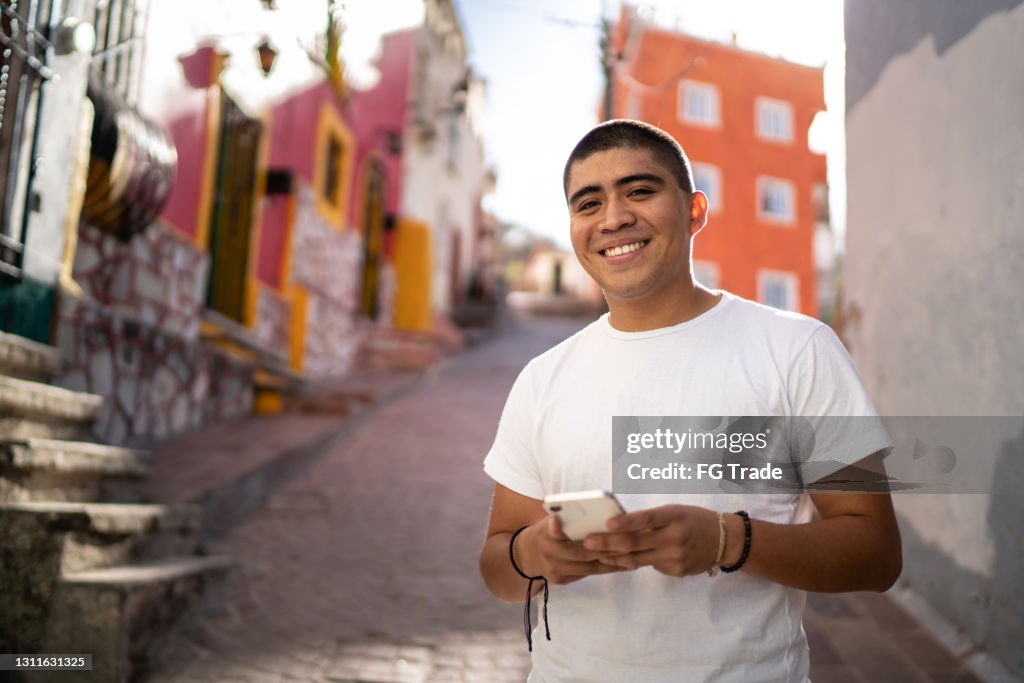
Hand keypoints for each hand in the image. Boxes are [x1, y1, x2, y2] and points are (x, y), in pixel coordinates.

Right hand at [515, 516, 633, 584]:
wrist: (526, 556)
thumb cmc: (545, 532)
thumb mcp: (548, 520)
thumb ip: (562, 515)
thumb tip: (578, 512)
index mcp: (545, 532)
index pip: (559, 530)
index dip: (574, 530)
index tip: (602, 527)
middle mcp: (548, 553)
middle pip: (583, 552)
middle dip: (608, 549)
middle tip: (631, 545)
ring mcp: (554, 569)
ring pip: (588, 567)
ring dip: (612, 563)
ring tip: (633, 558)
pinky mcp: (560, 581)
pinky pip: (586, 574)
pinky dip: (605, 569)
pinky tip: (621, 566)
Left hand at [582, 505, 720, 576]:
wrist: (724, 540)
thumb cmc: (693, 520)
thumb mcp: (675, 511)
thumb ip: (651, 519)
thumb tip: (618, 525)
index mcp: (673, 516)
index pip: (647, 518)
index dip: (627, 522)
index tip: (607, 523)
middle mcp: (674, 537)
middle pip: (636, 542)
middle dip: (608, 543)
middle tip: (587, 542)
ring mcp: (675, 556)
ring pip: (638, 559)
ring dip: (615, 557)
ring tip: (597, 554)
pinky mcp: (676, 570)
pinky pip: (651, 566)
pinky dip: (637, 561)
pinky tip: (626, 558)